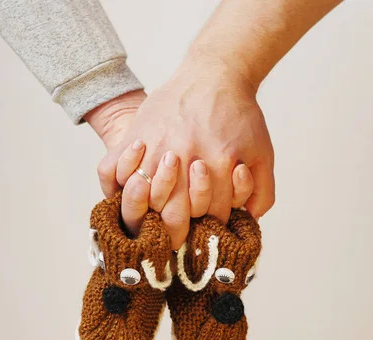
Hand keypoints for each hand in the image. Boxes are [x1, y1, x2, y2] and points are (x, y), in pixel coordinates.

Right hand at [102, 57, 274, 248]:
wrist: (215, 74)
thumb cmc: (239, 115)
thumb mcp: (262, 152)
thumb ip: (261, 192)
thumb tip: (249, 220)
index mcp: (219, 164)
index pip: (210, 216)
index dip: (210, 227)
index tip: (206, 227)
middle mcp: (185, 157)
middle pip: (173, 214)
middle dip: (178, 230)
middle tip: (176, 233)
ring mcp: (156, 146)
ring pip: (140, 197)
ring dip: (147, 210)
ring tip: (154, 213)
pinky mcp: (135, 134)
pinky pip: (110, 170)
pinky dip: (114, 185)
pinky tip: (128, 187)